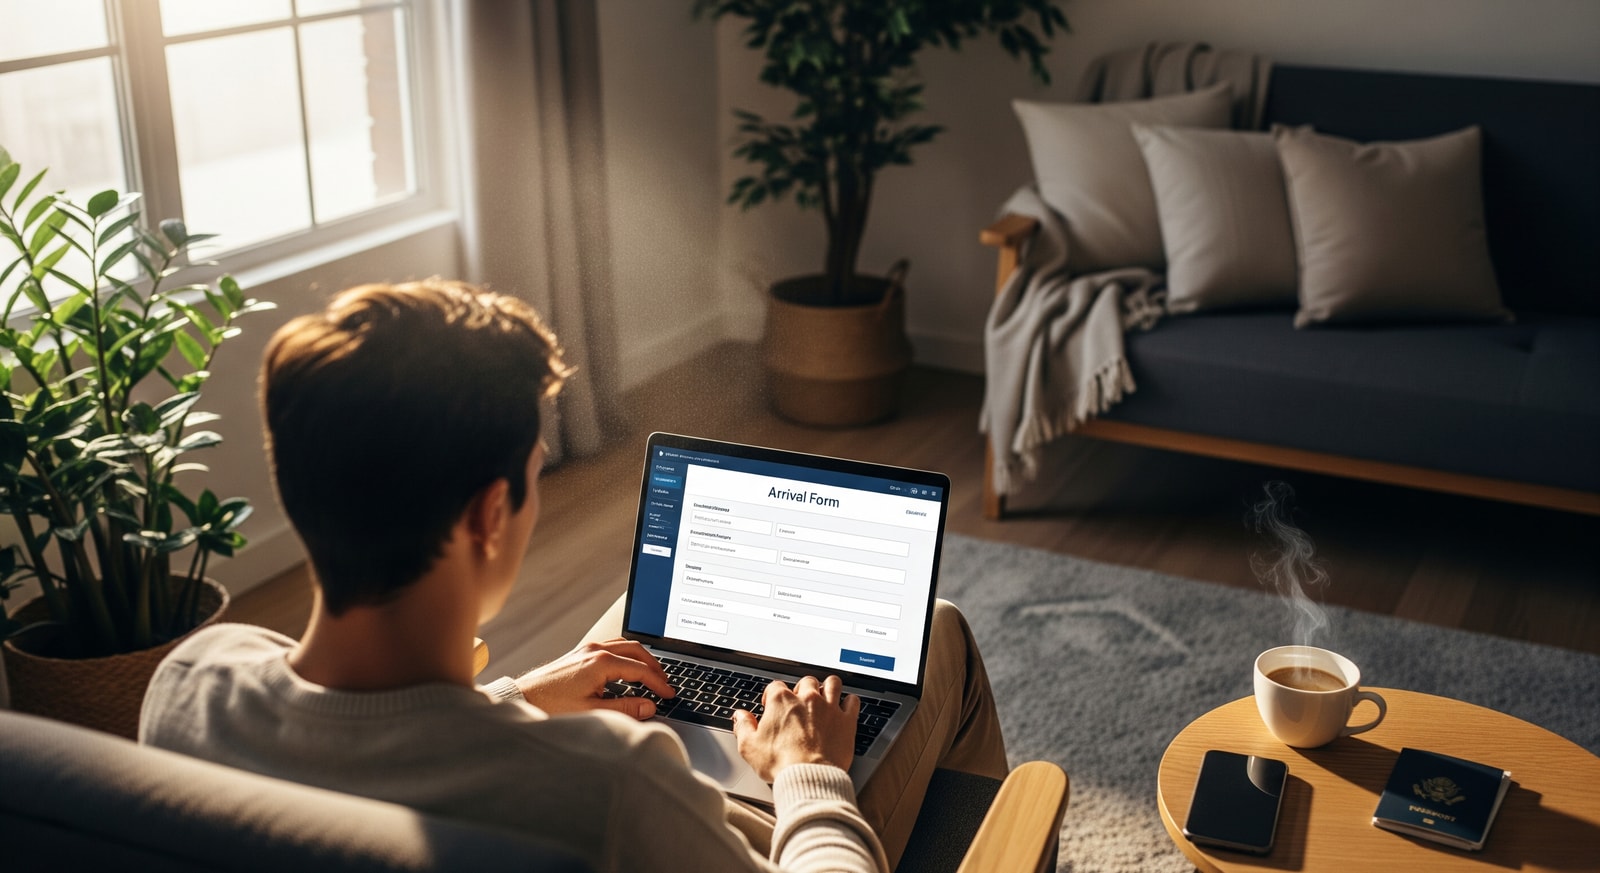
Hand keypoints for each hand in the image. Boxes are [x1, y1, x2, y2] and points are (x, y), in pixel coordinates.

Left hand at [513, 638, 672, 719]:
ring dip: (641, 658)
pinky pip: (611, 647)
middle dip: (655, 667)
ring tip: (651, 675)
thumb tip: (649, 706)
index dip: (658, 684)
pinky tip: (627, 669)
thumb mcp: (592, 712)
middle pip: (637, 650)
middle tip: (665, 684)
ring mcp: (586, 649)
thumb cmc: (551, 706)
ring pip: (624, 645)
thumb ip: (625, 708)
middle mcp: (595, 650)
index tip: (668, 695)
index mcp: (601, 662)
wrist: (521, 698)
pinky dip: (626, 655)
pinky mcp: (578, 653)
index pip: (640, 670)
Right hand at [731, 675, 857, 781]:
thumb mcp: (749, 747)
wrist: (809, 776)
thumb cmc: (780, 763)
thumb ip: (744, 726)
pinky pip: (852, 701)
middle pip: (805, 681)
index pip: (775, 687)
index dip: (772, 696)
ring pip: (832, 683)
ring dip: (828, 688)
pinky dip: (849, 702)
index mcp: (781, 701)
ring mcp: (829, 707)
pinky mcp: (846, 720)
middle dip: (802, 690)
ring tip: (824, 697)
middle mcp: (806, 698)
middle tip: (799, 704)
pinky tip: (845, 708)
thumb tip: (740, 716)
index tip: (771, 707)